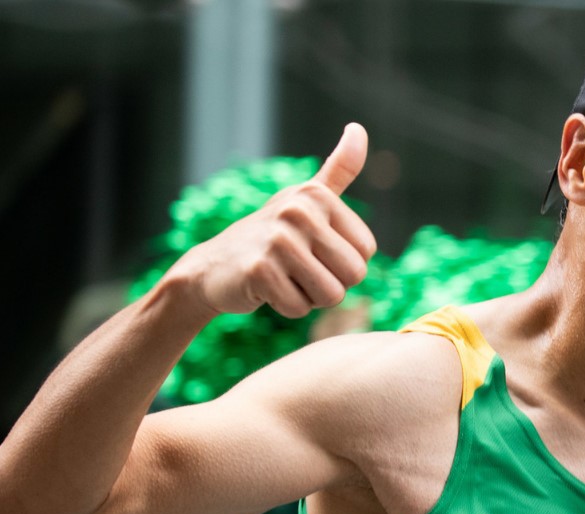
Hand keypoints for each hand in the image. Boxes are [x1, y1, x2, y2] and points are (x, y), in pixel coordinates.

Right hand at [167, 123, 376, 318]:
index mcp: (317, 194)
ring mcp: (278, 239)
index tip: (313, 251)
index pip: (366, 253)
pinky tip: (266, 289)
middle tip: (298, 269)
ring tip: (284, 278)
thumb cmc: (272, 235)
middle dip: (330, 284)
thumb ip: (338, 169)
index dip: (343, 264)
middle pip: (354, 276)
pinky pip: (300, 308)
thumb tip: (358, 128)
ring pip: (331, 295)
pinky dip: (286, 307)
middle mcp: (299, 210)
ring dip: (310, 297)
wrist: (212, 266)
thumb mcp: (307, 199)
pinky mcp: (259, 270)